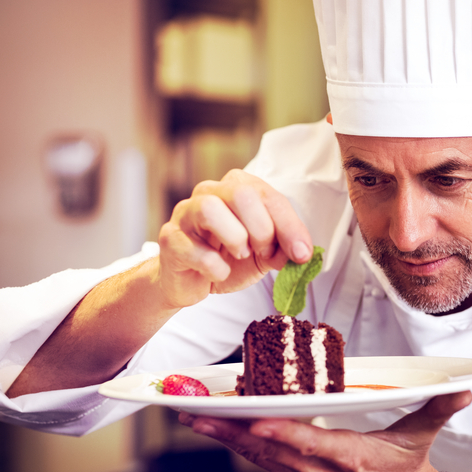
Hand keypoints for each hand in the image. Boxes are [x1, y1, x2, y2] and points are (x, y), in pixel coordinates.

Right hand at [157, 169, 313, 307]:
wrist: (192, 283)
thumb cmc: (229, 259)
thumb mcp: (265, 254)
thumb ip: (283, 248)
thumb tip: (301, 253)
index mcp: (237, 188)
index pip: (269, 195)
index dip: (289, 225)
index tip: (302, 253)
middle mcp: (209, 192)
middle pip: (241, 194)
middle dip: (262, 229)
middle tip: (263, 252)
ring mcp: (185, 213)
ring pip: (210, 208)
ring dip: (235, 238)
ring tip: (239, 255)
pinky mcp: (170, 238)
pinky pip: (194, 248)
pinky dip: (215, 267)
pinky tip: (218, 273)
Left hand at [179, 391, 471, 471]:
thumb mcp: (422, 436)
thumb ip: (437, 408)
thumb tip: (462, 390)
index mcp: (350, 460)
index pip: (309, 445)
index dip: (279, 435)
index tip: (252, 422)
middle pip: (270, 452)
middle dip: (231, 433)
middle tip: (197, 413)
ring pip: (262, 459)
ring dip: (228, 440)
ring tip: (198, 419)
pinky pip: (267, 465)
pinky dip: (243, 449)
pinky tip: (225, 434)